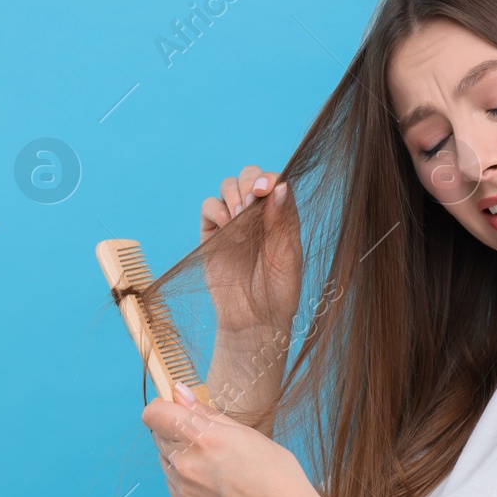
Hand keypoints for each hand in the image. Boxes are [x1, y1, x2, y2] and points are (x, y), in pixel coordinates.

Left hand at [141, 381, 310, 496]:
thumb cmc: (273, 470)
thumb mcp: (244, 432)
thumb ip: (204, 412)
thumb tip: (179, 392)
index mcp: (202, 437)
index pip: (154, 414)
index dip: (163, 407)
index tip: (177, 409)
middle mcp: (185, 463)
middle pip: (157, 434)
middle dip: (174, 430)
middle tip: (205, 438)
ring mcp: (183, 488)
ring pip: (164, 459)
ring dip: (179, 454)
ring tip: (213, 463)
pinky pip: (173, 482)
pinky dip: (185, 477)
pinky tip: (212, 481)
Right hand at [200, 165, 302, 337]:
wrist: (253, 320)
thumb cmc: (279, 291)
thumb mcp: (287, 255)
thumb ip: (282, 220)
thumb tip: (279, 185)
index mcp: (280, 216)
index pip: (275, 182)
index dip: (270, 178)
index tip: (267, 189)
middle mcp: (257, 215)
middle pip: (250, 176)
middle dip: (250, 181)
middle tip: (252, 200)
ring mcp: (233, 222)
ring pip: (228, 186)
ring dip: (234, 194)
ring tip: (240, 217)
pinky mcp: (212, 234)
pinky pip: (209, 207)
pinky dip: (217, 210)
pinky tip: (227, 227)